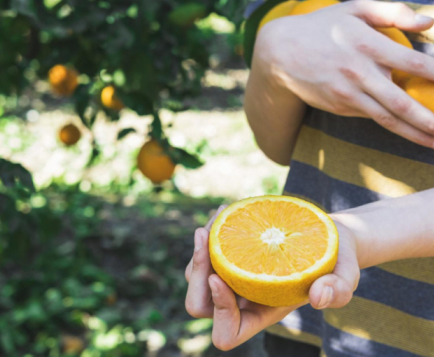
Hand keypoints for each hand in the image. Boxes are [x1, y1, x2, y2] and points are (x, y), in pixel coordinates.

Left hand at [184, 207, 359, 350]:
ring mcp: (232, 277)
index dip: (219, 312)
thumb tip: (319, 297)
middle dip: (196, 276)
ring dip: (199, 248)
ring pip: (195, 275)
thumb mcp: (347, 275)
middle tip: (206, 238)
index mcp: (262, 314)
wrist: (328, 236)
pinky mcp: (229, 255)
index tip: (221, 279)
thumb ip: (339, 290)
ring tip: (219, 218)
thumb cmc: (336, 260)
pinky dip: (210, 231)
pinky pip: (205, 250)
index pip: (226, 332)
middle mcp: (241, 300)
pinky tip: (225, 210)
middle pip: (198, 305)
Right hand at [255, 0, 433, 146]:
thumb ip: (392, 12)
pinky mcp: (340, 106)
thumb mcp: (355, 9)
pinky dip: (392, 125)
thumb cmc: (321, 27)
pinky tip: (410, 131)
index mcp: (366, 45)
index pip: (413, 63)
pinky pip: (371, 116)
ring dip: (414, 133)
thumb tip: (430, 21)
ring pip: (387, 119)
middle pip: (401, 103)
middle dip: (429, 120)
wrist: (280, 54)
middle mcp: (358, 74)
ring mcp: (347, 94)